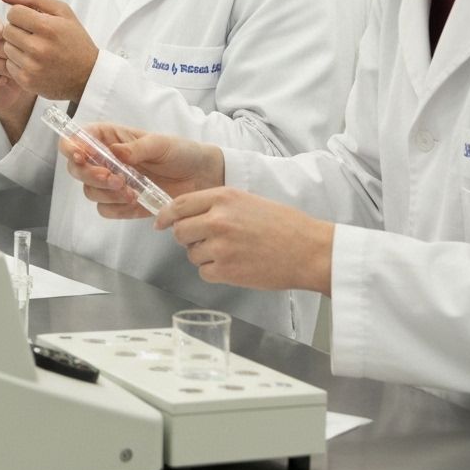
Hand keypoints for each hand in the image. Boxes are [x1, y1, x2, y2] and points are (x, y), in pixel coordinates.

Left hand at [0, 0, 97, 101]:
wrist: (87, 75)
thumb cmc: (74, 40)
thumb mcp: (62, 12)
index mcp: (47, 27)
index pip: (13, 13)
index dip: (21, 14)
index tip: (31, 20)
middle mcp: (38, 48)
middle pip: (7, 30)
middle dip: (17, 29)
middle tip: (33, 35)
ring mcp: (32, 67)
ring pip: (6, 48)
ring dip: (16, 46)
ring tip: (34, 49)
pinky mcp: (27, 81)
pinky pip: (8, 65)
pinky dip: (18, 62)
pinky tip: (33, 62)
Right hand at [60, 123, 224, 217]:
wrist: (201, 178)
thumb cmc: (181, 152)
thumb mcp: (160, 144)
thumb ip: (136, 148)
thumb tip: (115, 152)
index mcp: (109, 138)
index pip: (76, 139)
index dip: (71, 147)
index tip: (81, 156)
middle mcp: (105, 160)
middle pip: (76, 169)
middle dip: (91, 176)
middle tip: (114, 179)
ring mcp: (112, 182)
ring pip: (90, 191)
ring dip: (107, 193)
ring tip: (132, 191)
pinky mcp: (121, 203)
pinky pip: (105, 210)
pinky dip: (117, 207)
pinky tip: (135, 201)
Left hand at [154, 188, 333, 294]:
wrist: (309, 250)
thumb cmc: (282, 225)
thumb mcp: (246, 200)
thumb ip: (215, 204)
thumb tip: (186, 213)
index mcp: (222, 198)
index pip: (178, 205)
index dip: (165, 216)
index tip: (160, 222)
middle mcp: (217, 220)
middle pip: (180, 231)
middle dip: (186, 238)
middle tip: (203, 240)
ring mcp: (221, 246)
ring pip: (191, 253)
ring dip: (204, 255)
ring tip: (230, 252)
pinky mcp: (226, 270)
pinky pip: (204, 272)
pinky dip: (215, 272)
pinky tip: (235, 265)